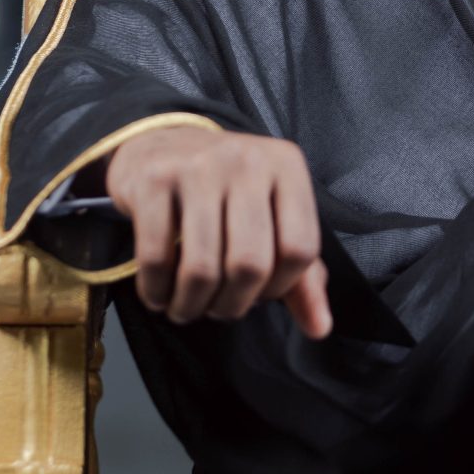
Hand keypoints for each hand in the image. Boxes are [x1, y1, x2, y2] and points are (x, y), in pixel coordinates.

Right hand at [103, 128, 331, 338]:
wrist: (161, 145)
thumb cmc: (227, 192)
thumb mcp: (273, 219)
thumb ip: (302, 276)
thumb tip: (320, 328)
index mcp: (287, 167)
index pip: (300, 249)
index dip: (280, 287)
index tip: (260, 294)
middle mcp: (247, 161)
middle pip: (250, 264)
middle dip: (232, 305)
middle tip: (218, 309)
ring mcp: (197, 167)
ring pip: (202, 268)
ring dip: (191, 305)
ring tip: (186, 308)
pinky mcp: (153, 180)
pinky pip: (156, 257)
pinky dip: (157, 291)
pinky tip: (159, 296)